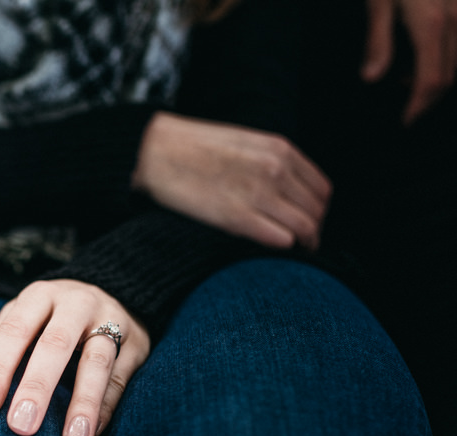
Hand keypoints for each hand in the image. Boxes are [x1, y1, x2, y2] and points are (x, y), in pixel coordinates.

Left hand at [0, 280, 149, 435]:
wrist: (113, 292)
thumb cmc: (53, 315)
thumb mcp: (27, 313)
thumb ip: (5, 339)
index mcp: (40, 296)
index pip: (15, 330)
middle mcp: (76, 304)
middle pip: (56, 344)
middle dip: (37, 387)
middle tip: (20, 425)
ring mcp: (111, 321)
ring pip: (97, 363)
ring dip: (84, 403)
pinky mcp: (136, 343)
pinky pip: (120, 378)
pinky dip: (106, 407)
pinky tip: (92, 433)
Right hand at [132, 112, 331, 250]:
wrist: (154, 151)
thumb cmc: (194, 148)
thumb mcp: (245, 142)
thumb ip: (272, 162)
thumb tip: (289, 190)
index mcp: (279, 150)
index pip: (321, 190)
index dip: (318, 211)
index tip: (307, 222)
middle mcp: (275, 170)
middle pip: (316, 212)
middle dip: (313, 230)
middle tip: (301, 243)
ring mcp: (257, 193)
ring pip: (304, 229)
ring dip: (303, 245)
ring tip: (291, 251)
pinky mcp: (236, 216)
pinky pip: (280, 239)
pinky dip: (283, 247)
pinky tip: (272, 249)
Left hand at [362, 0, 456, 123]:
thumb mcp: (378, 5)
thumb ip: (377, 42)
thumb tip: (371, 78)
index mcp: (430, 26)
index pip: (430, 80)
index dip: (418, 105)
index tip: (406, 121)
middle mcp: (454, 20)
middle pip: (448, 76)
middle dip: (428, 99)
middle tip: (407, 111)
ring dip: (437, 81)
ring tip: (407, 83)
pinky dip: (445, 61)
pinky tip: (423, 60)